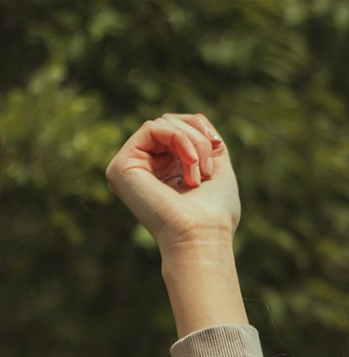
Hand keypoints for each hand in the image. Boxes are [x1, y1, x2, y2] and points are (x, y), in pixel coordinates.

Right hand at [105, 112, 240, 252]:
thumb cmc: (215, 214)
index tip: (216, 152)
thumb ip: (206, 141)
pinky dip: (178, 139)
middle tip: (207, 172)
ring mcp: (131, 166)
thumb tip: (197, 120)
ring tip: (198, 175)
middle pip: (171, 122)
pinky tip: (189, 166)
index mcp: (165, 170)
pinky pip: (152, 127)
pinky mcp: (121, 166)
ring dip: (192, 142)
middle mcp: (145, 167)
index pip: (178, 128)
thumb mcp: (219, 168)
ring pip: (163, 123)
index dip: (202, 131)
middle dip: (198, 139)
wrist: (203, 235)